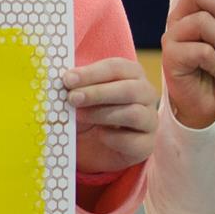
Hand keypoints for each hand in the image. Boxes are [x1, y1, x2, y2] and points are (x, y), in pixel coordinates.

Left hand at [64, 56, 156, 171]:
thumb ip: (76, 84)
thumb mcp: (80, 95)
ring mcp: (149, 120)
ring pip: (134, 113)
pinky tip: (99, 135)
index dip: (92, 73)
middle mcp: (146, 94)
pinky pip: (133, 140)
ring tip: (79, 116)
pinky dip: (112, 138)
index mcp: (131, 74)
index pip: (117, 67)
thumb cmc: (88, 112)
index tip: (68, 79)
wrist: (93, 146)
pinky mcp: (146, 144)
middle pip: (129, 89)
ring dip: (102, 114)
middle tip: (72, 98)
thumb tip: (65, 78)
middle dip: (98, 93)